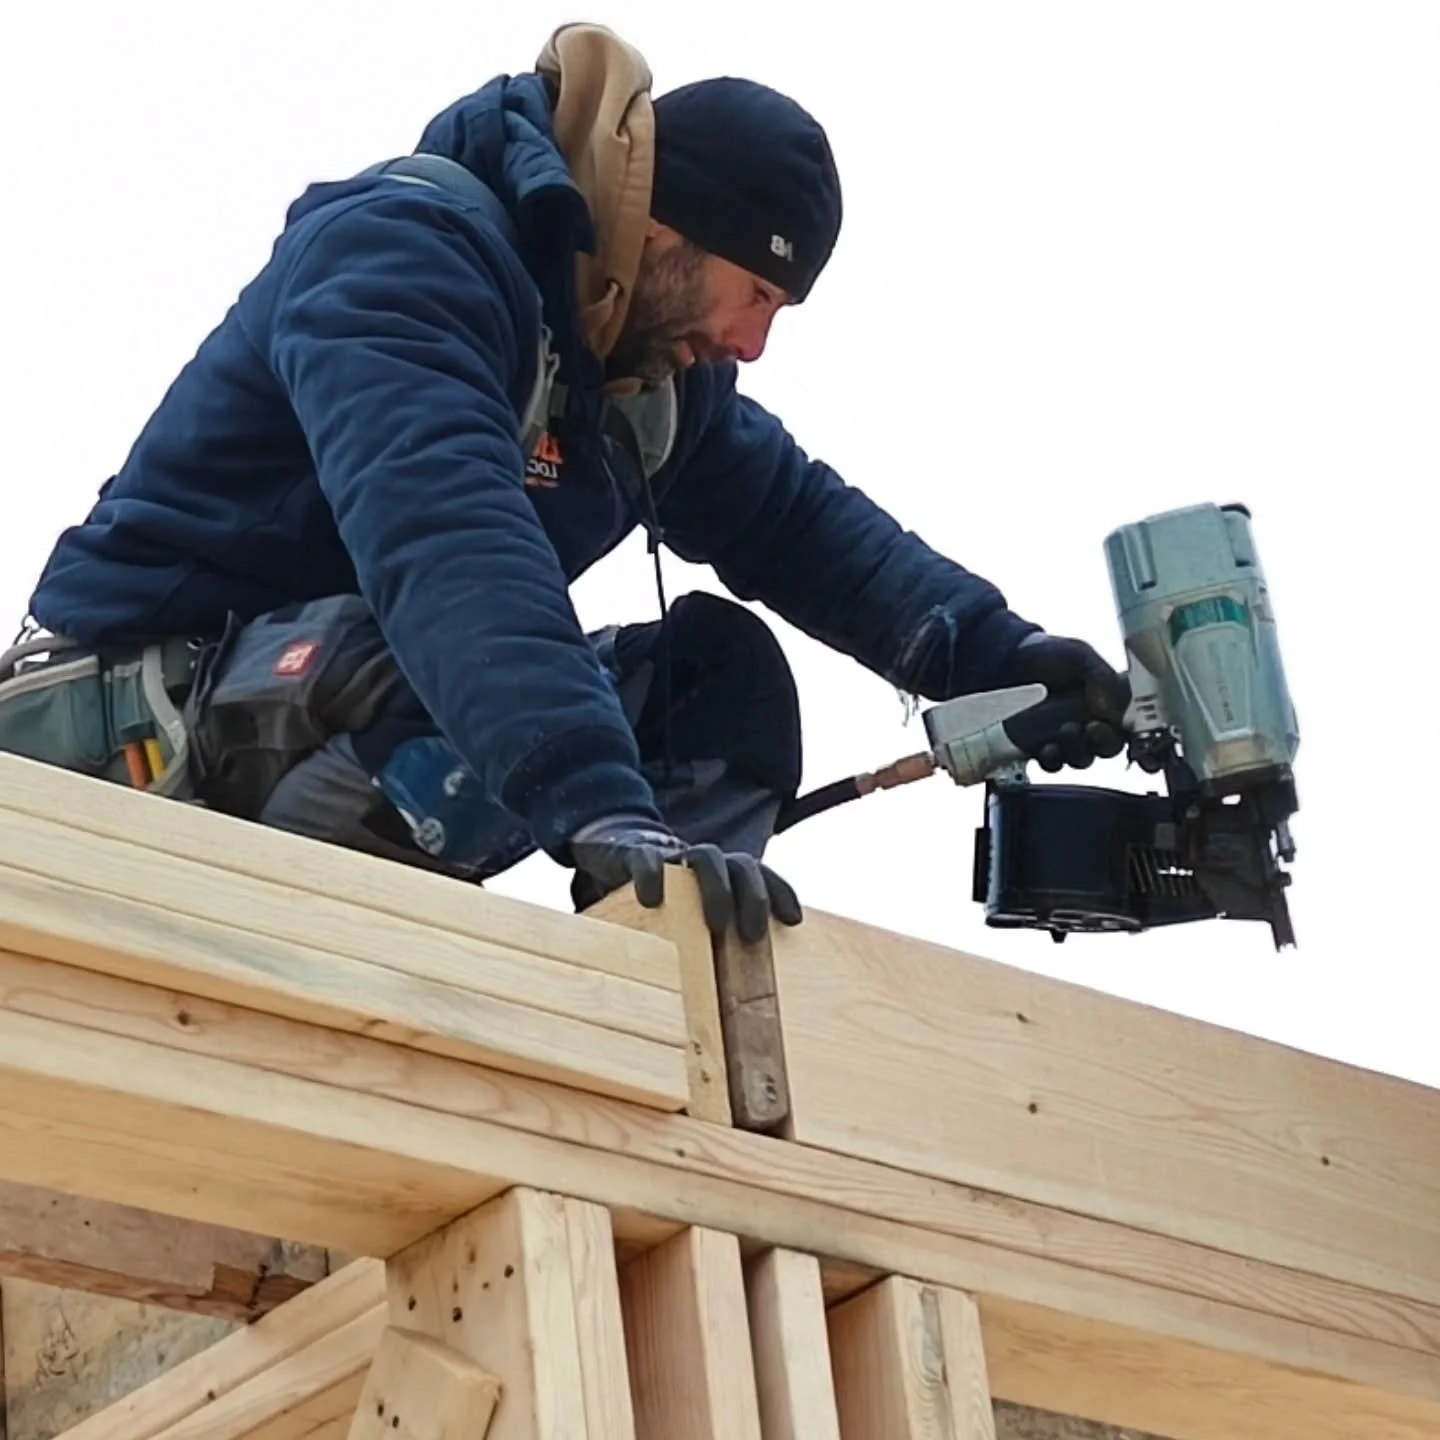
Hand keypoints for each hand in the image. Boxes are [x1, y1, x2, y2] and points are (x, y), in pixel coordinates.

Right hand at [569, 814, 802, 943]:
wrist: (616, 846)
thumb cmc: (663, 896)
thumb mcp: (691, 914)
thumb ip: (715, 940)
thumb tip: (740, 999)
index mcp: (723, 872)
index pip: (763, 874)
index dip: (780, 892)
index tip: (794, 920)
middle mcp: (705, 861)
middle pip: (742, 865)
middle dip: (753, 898)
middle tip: (752, 935)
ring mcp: (673, 855)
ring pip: (706, 858)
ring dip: (716, 889)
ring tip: (715, 925)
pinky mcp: (637, 853)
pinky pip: (647, 859)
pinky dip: (651, 875)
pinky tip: (651, 900)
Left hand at [997, 632, 1129, 772]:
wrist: (1006, 658)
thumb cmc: (1048, 653)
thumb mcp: (1079, 654)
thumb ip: (1100, 675)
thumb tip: (1110, 707)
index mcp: (1110, 700)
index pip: (1135, 723)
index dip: (1142, 735)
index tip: (1134, 733)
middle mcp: (1093, 722)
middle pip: (1110, 746)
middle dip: (1105, 742)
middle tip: (1094, 728)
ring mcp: (1068, 737)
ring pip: (1084, 758)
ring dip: (1079, 751)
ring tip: (1067, 731)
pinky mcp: (1042, 746)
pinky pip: (1054, 763)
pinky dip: (1054, 760)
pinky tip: (1048, 749)